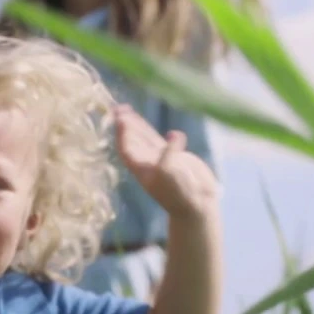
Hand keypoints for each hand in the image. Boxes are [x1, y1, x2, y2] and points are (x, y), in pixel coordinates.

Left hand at [113, 104, 218, 219]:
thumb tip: (174, 134)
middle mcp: (148, 163)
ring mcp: (161, 159)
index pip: (127, 149)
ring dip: (136, 124)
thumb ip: (170, 153)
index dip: (121, 134)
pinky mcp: (175, 157)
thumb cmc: (180, 193)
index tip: (118, 119)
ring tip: (127, 109)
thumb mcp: (172, 174)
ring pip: (144, 138)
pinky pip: (159, 140)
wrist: (196, 205)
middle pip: (132, 140)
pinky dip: (153, 131)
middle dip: (125, 125)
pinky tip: (146, 122)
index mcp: (142, 170)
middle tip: (117, 108)